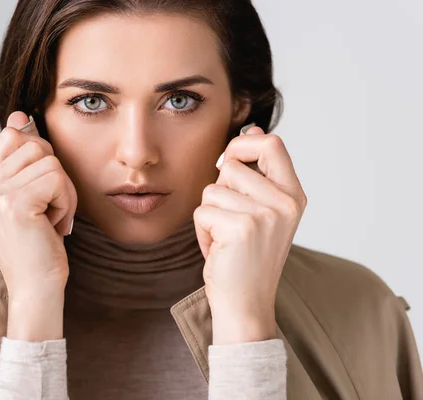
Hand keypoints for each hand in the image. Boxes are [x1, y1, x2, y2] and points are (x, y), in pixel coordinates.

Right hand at [0, 111, 77, 339]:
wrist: (35, 288)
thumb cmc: (36, 244)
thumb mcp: (25, 197)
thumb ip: (21, 160)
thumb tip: (20, 115)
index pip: (12, 136)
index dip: (38, 154)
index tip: (43, 186)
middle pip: (36, 145)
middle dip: (55, 176)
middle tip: (49, 209)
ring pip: (50, 161)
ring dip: (63, 192)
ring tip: (51, 220)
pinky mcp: (15, 203)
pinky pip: (57, 179)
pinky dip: (66, 203)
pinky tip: (54, 226)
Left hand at [193, 124, 306, 343]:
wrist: (246, 304)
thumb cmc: (247, 258)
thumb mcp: (263, 212)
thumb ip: (258, 174)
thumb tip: (252, 128)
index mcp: (294, 195)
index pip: (272, 143)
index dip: (244, 143)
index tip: (231, 161)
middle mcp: (286, 202)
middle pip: (234, 163)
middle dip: (219, 187)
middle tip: (229, 216)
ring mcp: (266, 215)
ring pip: (212, 188)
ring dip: (208, 213)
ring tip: (224, 238)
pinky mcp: (242, 228)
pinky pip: (202, 211)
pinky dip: (201, 231)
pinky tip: (218, 250)